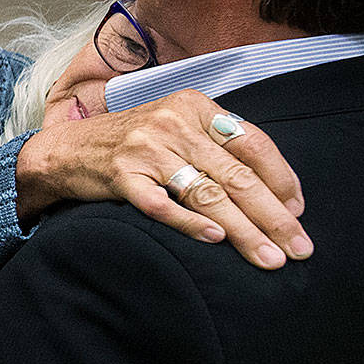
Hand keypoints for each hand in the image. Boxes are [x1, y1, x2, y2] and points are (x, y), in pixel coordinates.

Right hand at [16, 88, 309, 269]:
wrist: (64, 150)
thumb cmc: (131, 142)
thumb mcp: (177, 126)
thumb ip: (217, 145)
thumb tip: (275, 190)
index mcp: (194, 106)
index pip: (252, 143)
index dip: (281, 179)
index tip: (298, 211)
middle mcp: (173, 123)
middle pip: (235, 175)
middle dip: (272, 216)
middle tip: (299, 247)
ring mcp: (145, 150)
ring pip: (206, 194)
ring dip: (242, 231)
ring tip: (268, 257)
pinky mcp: (121, 177)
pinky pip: (162, 205)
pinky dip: (189, 224)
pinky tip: (214, 241)